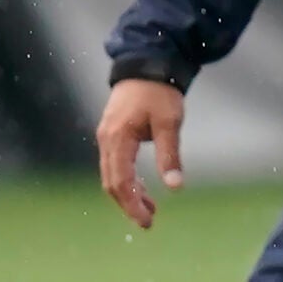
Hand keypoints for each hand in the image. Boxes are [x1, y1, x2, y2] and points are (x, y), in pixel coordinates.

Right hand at [96, 78, 185, 229]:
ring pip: (111, 175)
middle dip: (129, 204)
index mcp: (118, 138)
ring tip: (150, 207)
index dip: (132, 205)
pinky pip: (114, 164)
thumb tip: (176, 187)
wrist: (146, 62)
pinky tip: (142, 187)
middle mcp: (106, 140)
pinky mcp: (111, 133)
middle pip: (112, 183)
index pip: (121, 182)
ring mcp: (106, 136)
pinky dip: (127, 179)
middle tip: (149, 221)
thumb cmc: (159, 91)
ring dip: (129, 193)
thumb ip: (170, 155)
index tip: (147, 221)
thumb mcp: (169, 122)